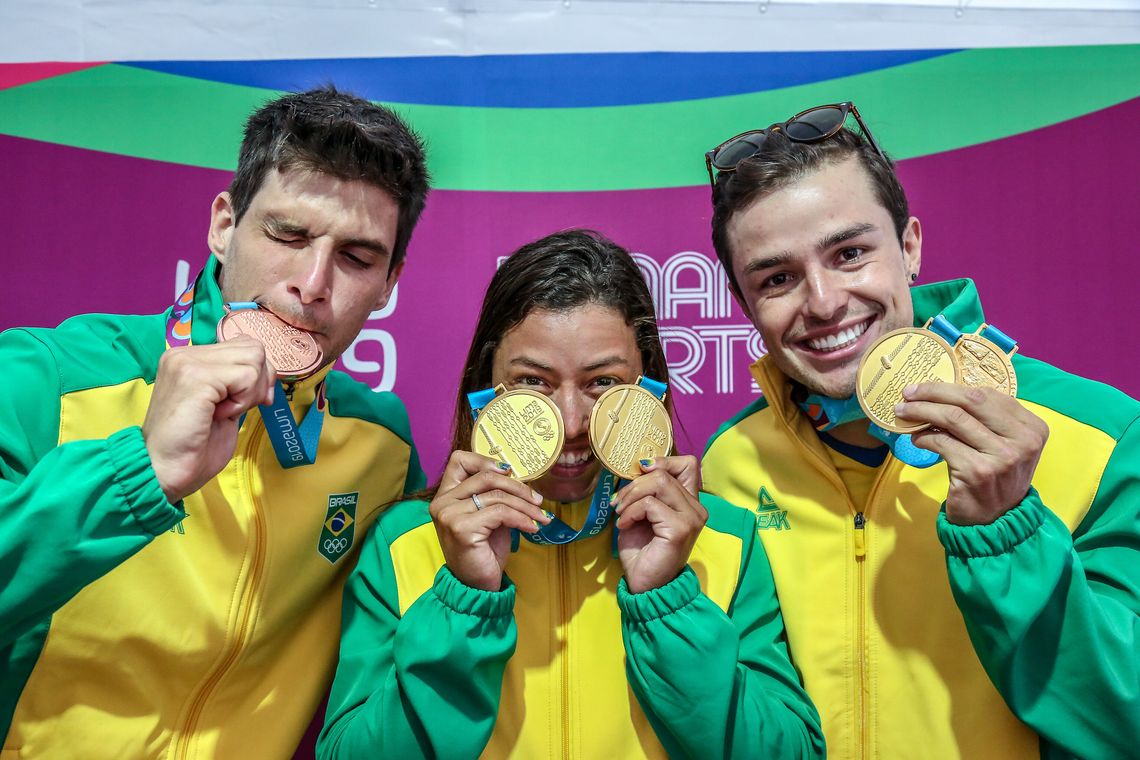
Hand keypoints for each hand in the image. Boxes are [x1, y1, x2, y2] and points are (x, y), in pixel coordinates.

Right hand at [143, 337, 275, 503]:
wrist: (162, 472)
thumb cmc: (193, 447)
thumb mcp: (224, 405)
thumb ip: (238, 383)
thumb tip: (268, 371)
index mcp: (189, 358)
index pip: (245, 344)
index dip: (259, 374)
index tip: (251, 402)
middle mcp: (184, 354)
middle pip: (254, 348)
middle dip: (259, 382)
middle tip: (236, 409)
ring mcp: (187, 362)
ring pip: (254, 359)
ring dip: (249, 393)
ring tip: (223, 412)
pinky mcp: (196, 377)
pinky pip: (246, 377)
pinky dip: (243, 401)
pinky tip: (219, 415)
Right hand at [429, 451, 549, 591]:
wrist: (476, 584)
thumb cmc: (484, 550)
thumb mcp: (489, 516)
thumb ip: (494, 495)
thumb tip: (519, 477)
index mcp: (445, 495)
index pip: (459, 460)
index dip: (486, 461)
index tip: (510, 472)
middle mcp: (442, 502)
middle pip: (486, 477)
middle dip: (517, 487)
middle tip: (537, 499)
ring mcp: (449, 515)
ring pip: (497, 496)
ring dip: (525, 505)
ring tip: (540, 516)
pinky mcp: (462, 528)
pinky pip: (500, 513)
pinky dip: (522, 518)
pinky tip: (532, 527)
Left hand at [613, 455, 707, 593]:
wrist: (644, 584)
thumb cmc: (642, 550)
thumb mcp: (642, 513)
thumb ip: (646, 491)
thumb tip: (637, 467)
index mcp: (689, 502)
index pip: (688, 464)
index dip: (662, 461)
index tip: (639, 473)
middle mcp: (696, 508)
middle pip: (665, 473)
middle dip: (635, 484)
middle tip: (619, 502)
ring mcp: (691, 518)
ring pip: (659, 483)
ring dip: (632, 496)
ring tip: (621, 514)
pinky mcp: (680, 529)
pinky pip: (650, 505)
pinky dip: (631, 512)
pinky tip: (624, 525)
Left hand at [896, 383, 1048, 525]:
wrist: (996, 520)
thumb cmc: (994, 476)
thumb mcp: (1002, 445)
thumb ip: (984, 420)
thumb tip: (939, 392)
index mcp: (1032, 427)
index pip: (987, 395)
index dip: (951, 387)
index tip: (925, 386)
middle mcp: (1022, 440)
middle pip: (970, 401)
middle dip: (933, 392)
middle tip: (908, 392)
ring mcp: (1001, 457)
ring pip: (953, 419)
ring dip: (922, 412)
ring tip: (904, 412)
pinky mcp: (978, 472)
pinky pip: (942, 443)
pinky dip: (923, 437)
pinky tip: (916, 439)